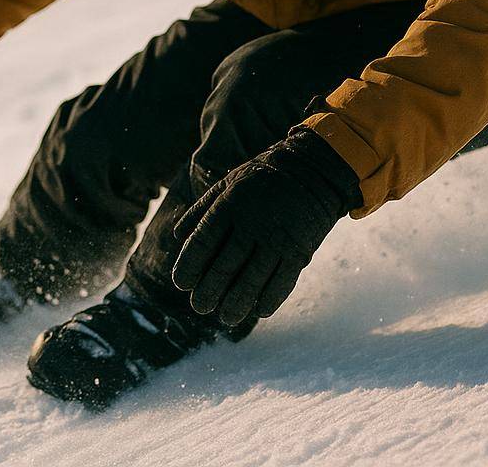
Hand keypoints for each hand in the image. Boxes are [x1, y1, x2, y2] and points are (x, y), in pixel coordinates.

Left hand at [170, 126, 360, 327]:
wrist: (311, 170)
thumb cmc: (261, 180)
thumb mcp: (227, 184)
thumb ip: (201, 210)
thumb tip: (176, 237)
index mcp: (228, 205)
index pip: (201, 243)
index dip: (189, 267)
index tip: (182, 284)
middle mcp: (251, 224)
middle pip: (224, 267)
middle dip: (208, 292)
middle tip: (200, 306)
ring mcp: (277, 239)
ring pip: (252, 281)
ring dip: (236, 304)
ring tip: (226, 318)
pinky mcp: (300, 251)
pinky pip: (282, 283)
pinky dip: (269, 300)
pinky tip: (259, 311)